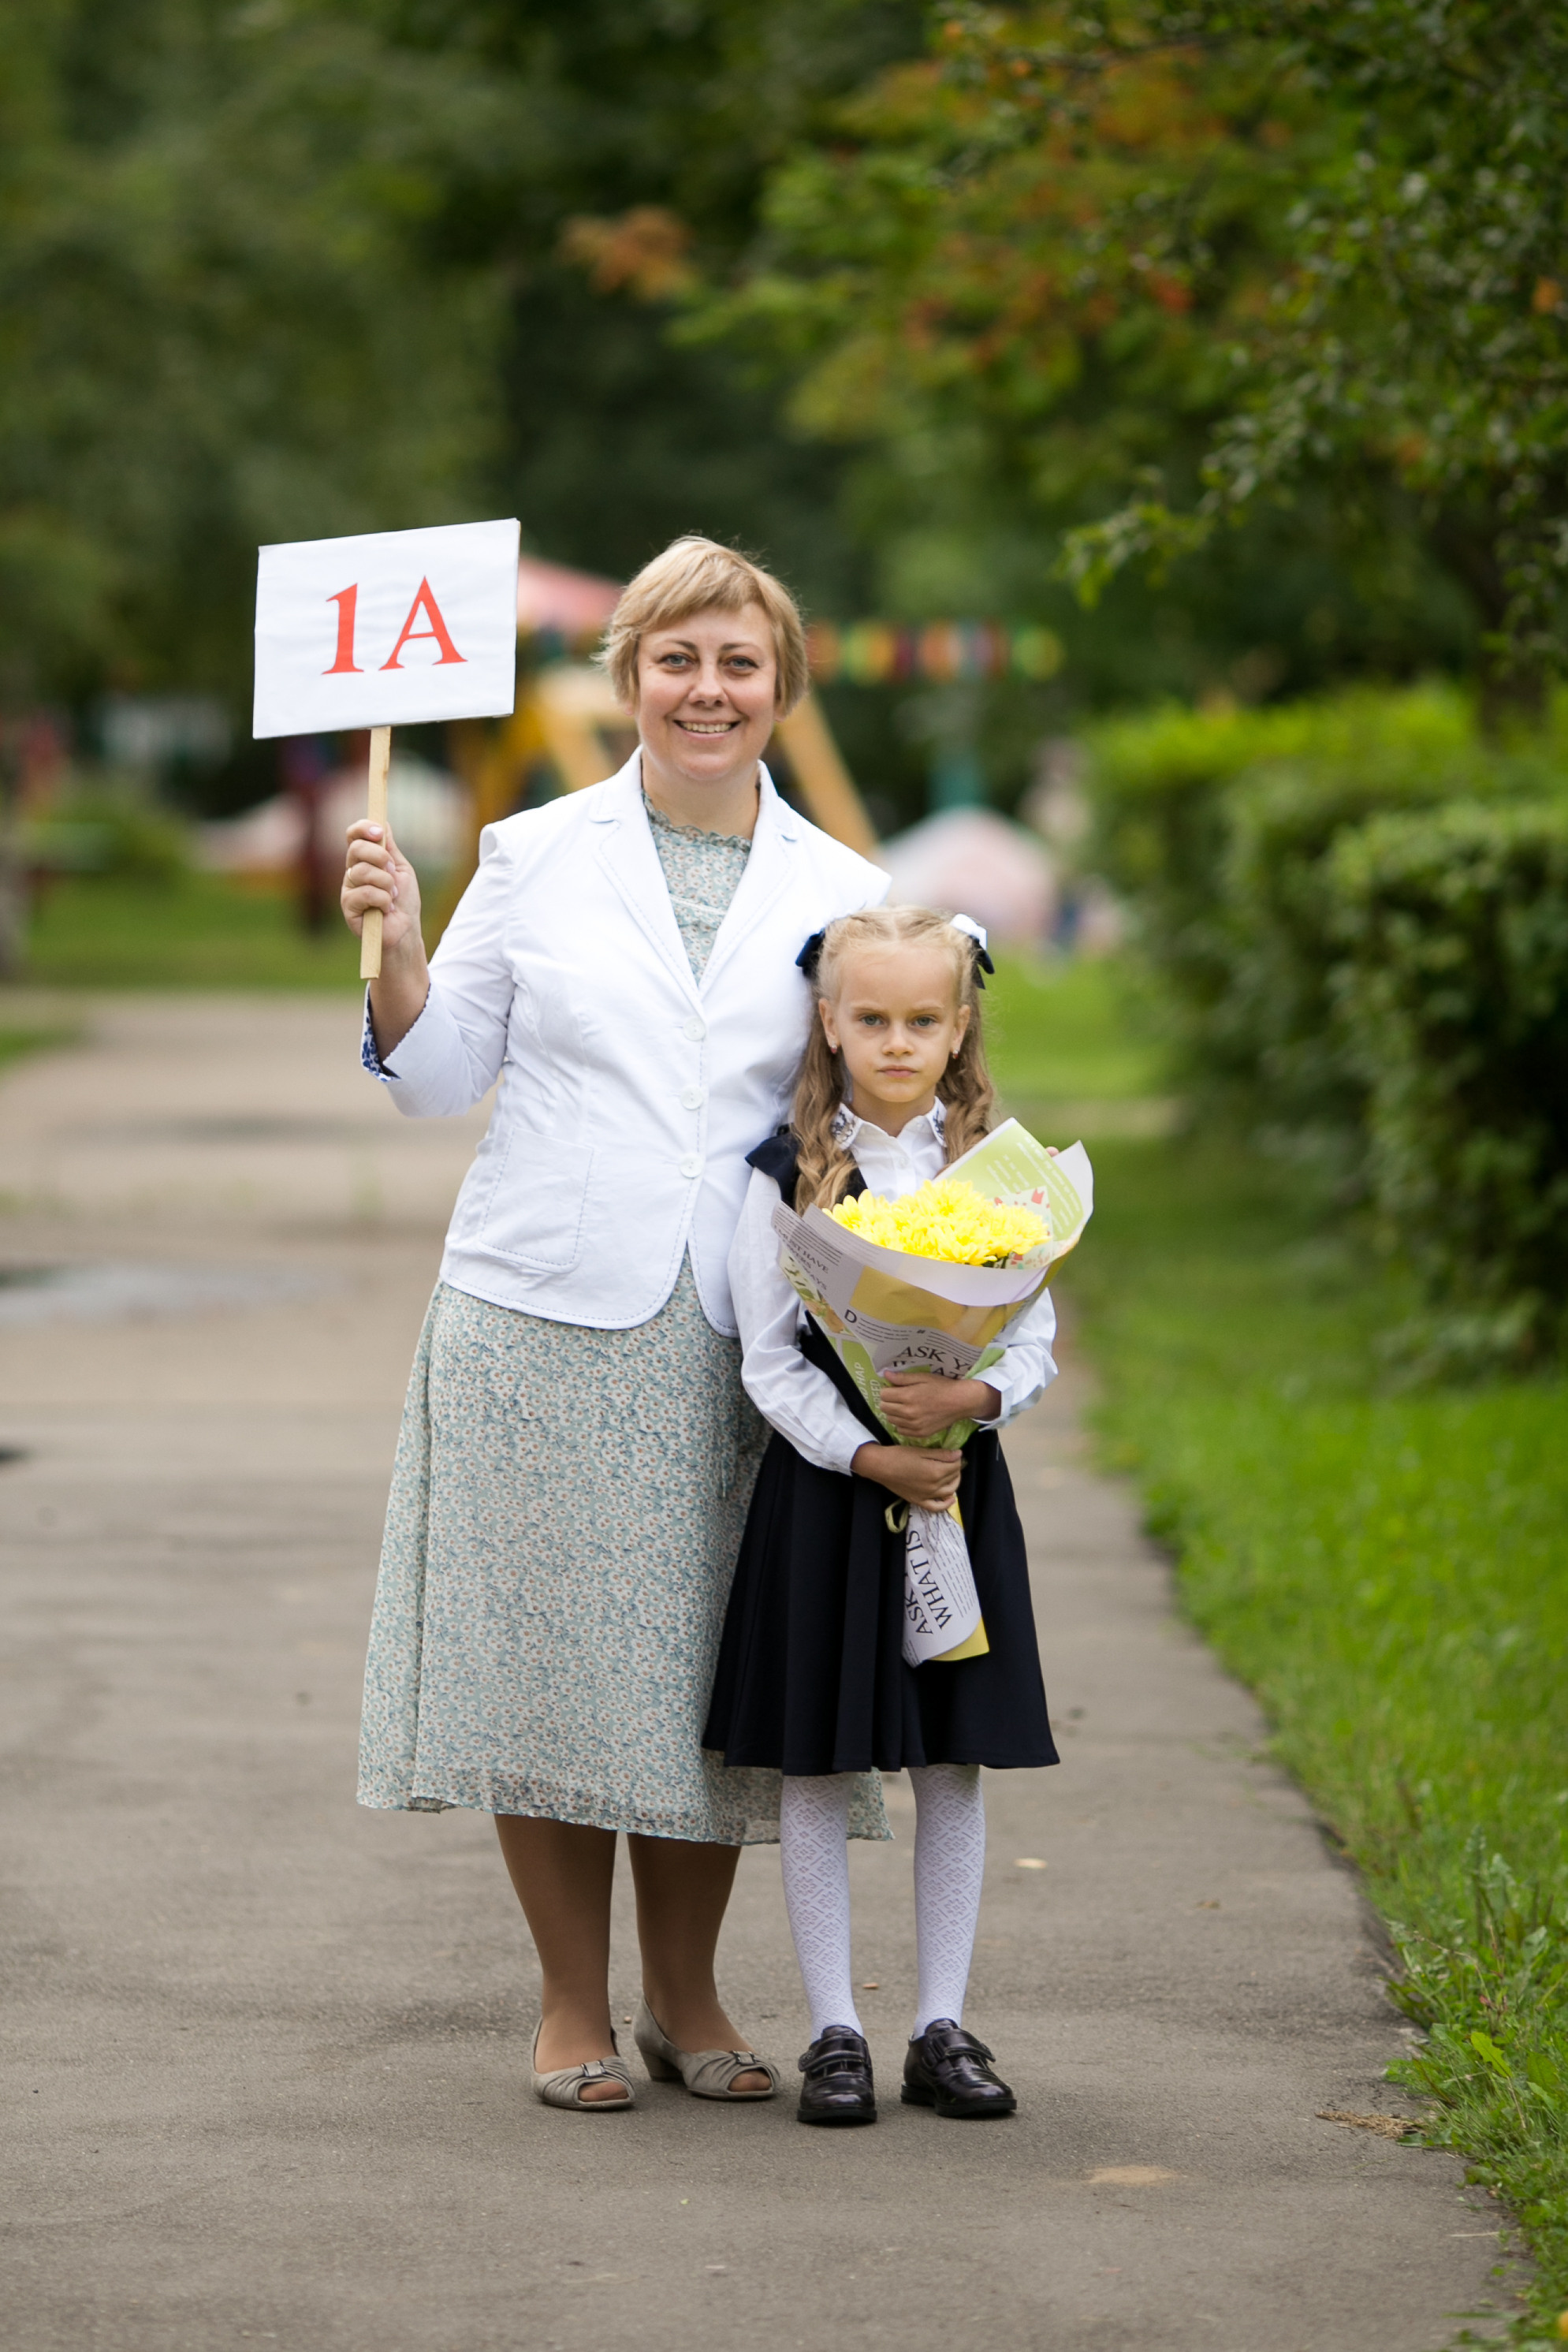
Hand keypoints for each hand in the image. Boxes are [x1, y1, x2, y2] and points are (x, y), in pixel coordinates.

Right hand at [341, 817, 422, 958]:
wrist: (406, 929)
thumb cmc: (404, 901)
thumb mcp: (401, 870)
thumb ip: (390, 848)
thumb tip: (383, 822)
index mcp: (364, 860)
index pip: (353, 836)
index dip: (363, 828)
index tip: (379, 832)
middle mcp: (352, 871)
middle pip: (356, 849)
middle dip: (380, 857)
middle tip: (393, 872)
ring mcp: (348, 888)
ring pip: (363, 871)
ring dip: (386, 883)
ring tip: (393, 897)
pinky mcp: (348, 906)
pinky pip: (365, 893)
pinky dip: (383, 900)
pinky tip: (387, 909)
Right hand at [851, 1442, 962, 1511]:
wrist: (881, 1467)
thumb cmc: (900, 1455)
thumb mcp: (921, 1451)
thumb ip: (942, 1454)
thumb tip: (958, 1454)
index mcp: (935, 1471)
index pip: (955, 1465)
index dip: (957, 1458)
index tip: (954, 1453)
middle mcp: (934, 1486)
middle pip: (953, 1477)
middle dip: (956, 1468)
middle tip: (952, 1461)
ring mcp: (927, 1496)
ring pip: (949, 1491)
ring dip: (955, 1482)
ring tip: (952, 1475)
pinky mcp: (919, 1501)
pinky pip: (936, 1507)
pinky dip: (946, 1504)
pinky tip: (950, 1498)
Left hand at [876, 1371, 1000, 1441]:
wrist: (960, 1402)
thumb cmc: (942, 1387)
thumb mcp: (922, 1377)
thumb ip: (902, 1378)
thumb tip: (885, 1374)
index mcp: (908, 1396)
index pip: (883, 1395)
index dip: (887, 1390)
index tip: (894, 1388)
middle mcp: (908, 1413)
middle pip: (885, 1408)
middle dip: (889, 1401)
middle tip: (899, 1397)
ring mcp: (914, 1425)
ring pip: (891, 1420)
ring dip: (894, 1412)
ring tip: (905, 1406)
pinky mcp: (919, 1433)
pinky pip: (900, 1430)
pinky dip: (902, 1424)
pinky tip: (910, 1417)